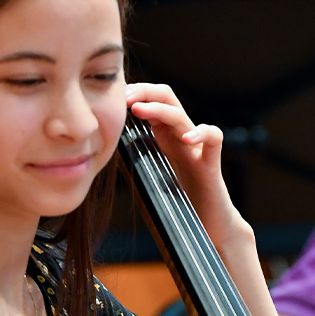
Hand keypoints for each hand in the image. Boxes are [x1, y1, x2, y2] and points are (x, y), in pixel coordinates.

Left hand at [125, 82, 242, 246]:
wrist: (207, 223)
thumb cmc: (178, 202)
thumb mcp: (148, 175)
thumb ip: (131, 160)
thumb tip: (100, 155)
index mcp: (164, 136)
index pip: (151, 100)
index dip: (134, 93)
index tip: (114, 97)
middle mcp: (180, 135)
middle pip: (167, 97)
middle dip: (144, 92)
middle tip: (123, 98)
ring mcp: (197, 147)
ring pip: (181, 116)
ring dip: (159, 109)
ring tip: (139, 110)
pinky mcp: (211, 164)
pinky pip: (214, 138)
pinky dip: (202, 133)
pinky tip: (187, 139)